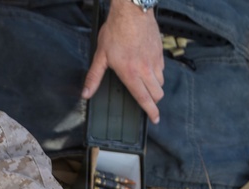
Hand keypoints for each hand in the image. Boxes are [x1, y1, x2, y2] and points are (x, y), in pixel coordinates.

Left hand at [82, 0, 164, 123]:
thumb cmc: (116, 30)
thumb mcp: (100, 56)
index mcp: (131, 74)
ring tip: (146, 86)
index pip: (144, 99)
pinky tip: (149, 69)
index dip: (151, 111)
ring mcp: (155, 60)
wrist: (131, 11)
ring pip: (161, 82)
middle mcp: (146, 69)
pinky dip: (158, 73)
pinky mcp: (160, 51)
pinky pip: (162, 69)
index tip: (155, 119)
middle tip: (148, 103)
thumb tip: (86, 93)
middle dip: (154, 102)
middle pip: (157, 94)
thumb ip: (94, 77)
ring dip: (156, 87)